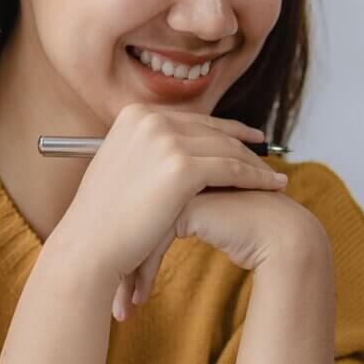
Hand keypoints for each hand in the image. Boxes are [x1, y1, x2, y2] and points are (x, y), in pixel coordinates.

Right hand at [47, 103, 288, 318]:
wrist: (88, 247)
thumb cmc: (102, 220)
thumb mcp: (120, 170)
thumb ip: (146, 153)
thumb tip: (173, 153)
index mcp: (133, 116)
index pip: (190, 119)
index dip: (223, 129)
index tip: (247, 138)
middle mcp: (149, 120)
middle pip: (211, 130)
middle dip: (243, 144)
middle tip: (268, 154)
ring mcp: (165, 140)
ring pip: (226, 149)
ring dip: (255, 164)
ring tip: (276, 177)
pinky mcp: (182, 167)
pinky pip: (232, 170)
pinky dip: (256, 179)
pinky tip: (273, 187)